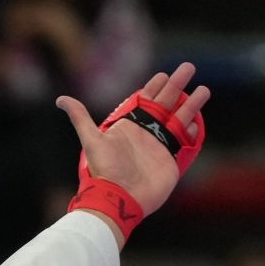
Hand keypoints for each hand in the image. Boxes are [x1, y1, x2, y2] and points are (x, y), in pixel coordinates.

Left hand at [58, 63, 209, 218]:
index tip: (164, 74)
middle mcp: (147, 133)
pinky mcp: (171, 161)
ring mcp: (160, 146)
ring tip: (204, 90)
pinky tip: (197, 122)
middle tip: (188, 68)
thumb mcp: (92, 140)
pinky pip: (184, 143)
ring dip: (192, 105)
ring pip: (179, 120)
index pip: (146, 99)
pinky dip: (191, 132)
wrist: (119, 198)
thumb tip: (60, 99)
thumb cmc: (105, 170)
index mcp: (131, 125)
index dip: (156, 86)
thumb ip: (80, 118)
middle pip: (166, 104)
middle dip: (178, 86)